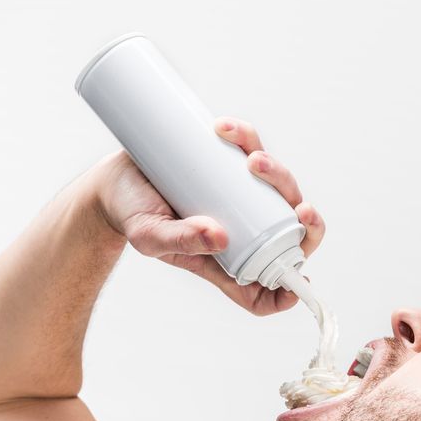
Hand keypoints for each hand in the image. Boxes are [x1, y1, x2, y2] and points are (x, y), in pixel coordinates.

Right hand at [89, 117, 325, 315]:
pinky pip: (251, 149)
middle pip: (290, 233)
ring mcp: (240, 197)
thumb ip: (180, 241)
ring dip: (279, 174)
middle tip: (301, 208)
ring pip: (280, 190)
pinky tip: (230, 130)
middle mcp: (242, 231)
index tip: (297, 279)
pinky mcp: (230, 164)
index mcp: (228, 262)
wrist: (112, 181)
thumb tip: (220, 236)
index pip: (270, 288)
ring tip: (252, 159)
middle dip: (308, 223)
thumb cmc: (132, 217)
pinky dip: (248, 137)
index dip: (291, 290)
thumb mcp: (150, 237)